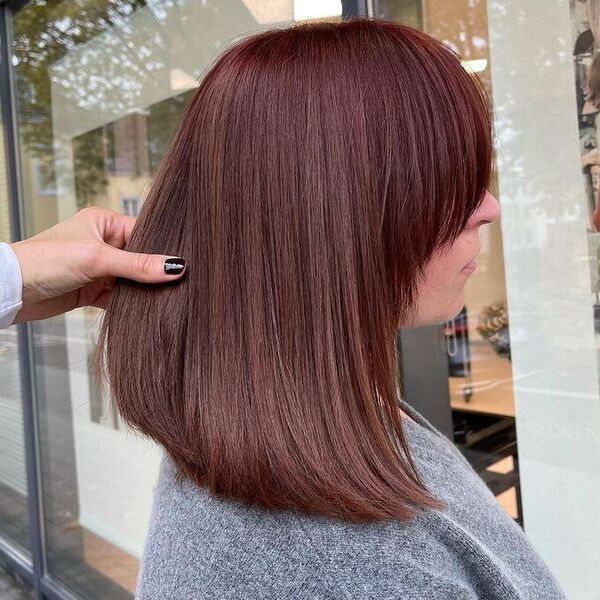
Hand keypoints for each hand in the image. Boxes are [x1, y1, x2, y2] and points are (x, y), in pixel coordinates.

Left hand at [9, 206, 185, 323]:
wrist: (12, 290)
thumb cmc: (46, 260)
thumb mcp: (97, 258)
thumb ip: (138, 264)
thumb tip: (175, 266)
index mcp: (104, 223)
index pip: (144, 233)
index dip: (162, 249)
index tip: (183, 264)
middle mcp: (103, 243)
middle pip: (141, 258)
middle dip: (154, 272)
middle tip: (180, 283)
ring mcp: (99, 268)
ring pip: (132, 279)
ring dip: (143, 290)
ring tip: (167, 298)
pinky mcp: (93, 290)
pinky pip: (121, 296)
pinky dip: (131, 303)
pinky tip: (146, 309)